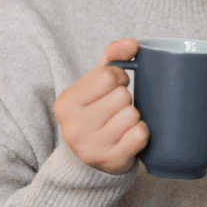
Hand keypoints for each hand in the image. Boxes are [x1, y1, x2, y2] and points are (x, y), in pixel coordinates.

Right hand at [53, 39, 147, 174]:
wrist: (92, 158)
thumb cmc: (95, 112)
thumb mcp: (95, 83)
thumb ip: (112, 57)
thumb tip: (132, 44)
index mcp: (66, 103)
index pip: (108, 76)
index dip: (119, 77)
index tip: (114, 87)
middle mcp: (73, 127)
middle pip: (122, 96)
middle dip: (125, 99)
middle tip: (116, 109)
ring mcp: (91, 148)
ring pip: (132, 115)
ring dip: (133, 116)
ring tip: (121, 123)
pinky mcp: (110, 162)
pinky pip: (139, 135)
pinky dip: (140, 133)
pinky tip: (128, 136)